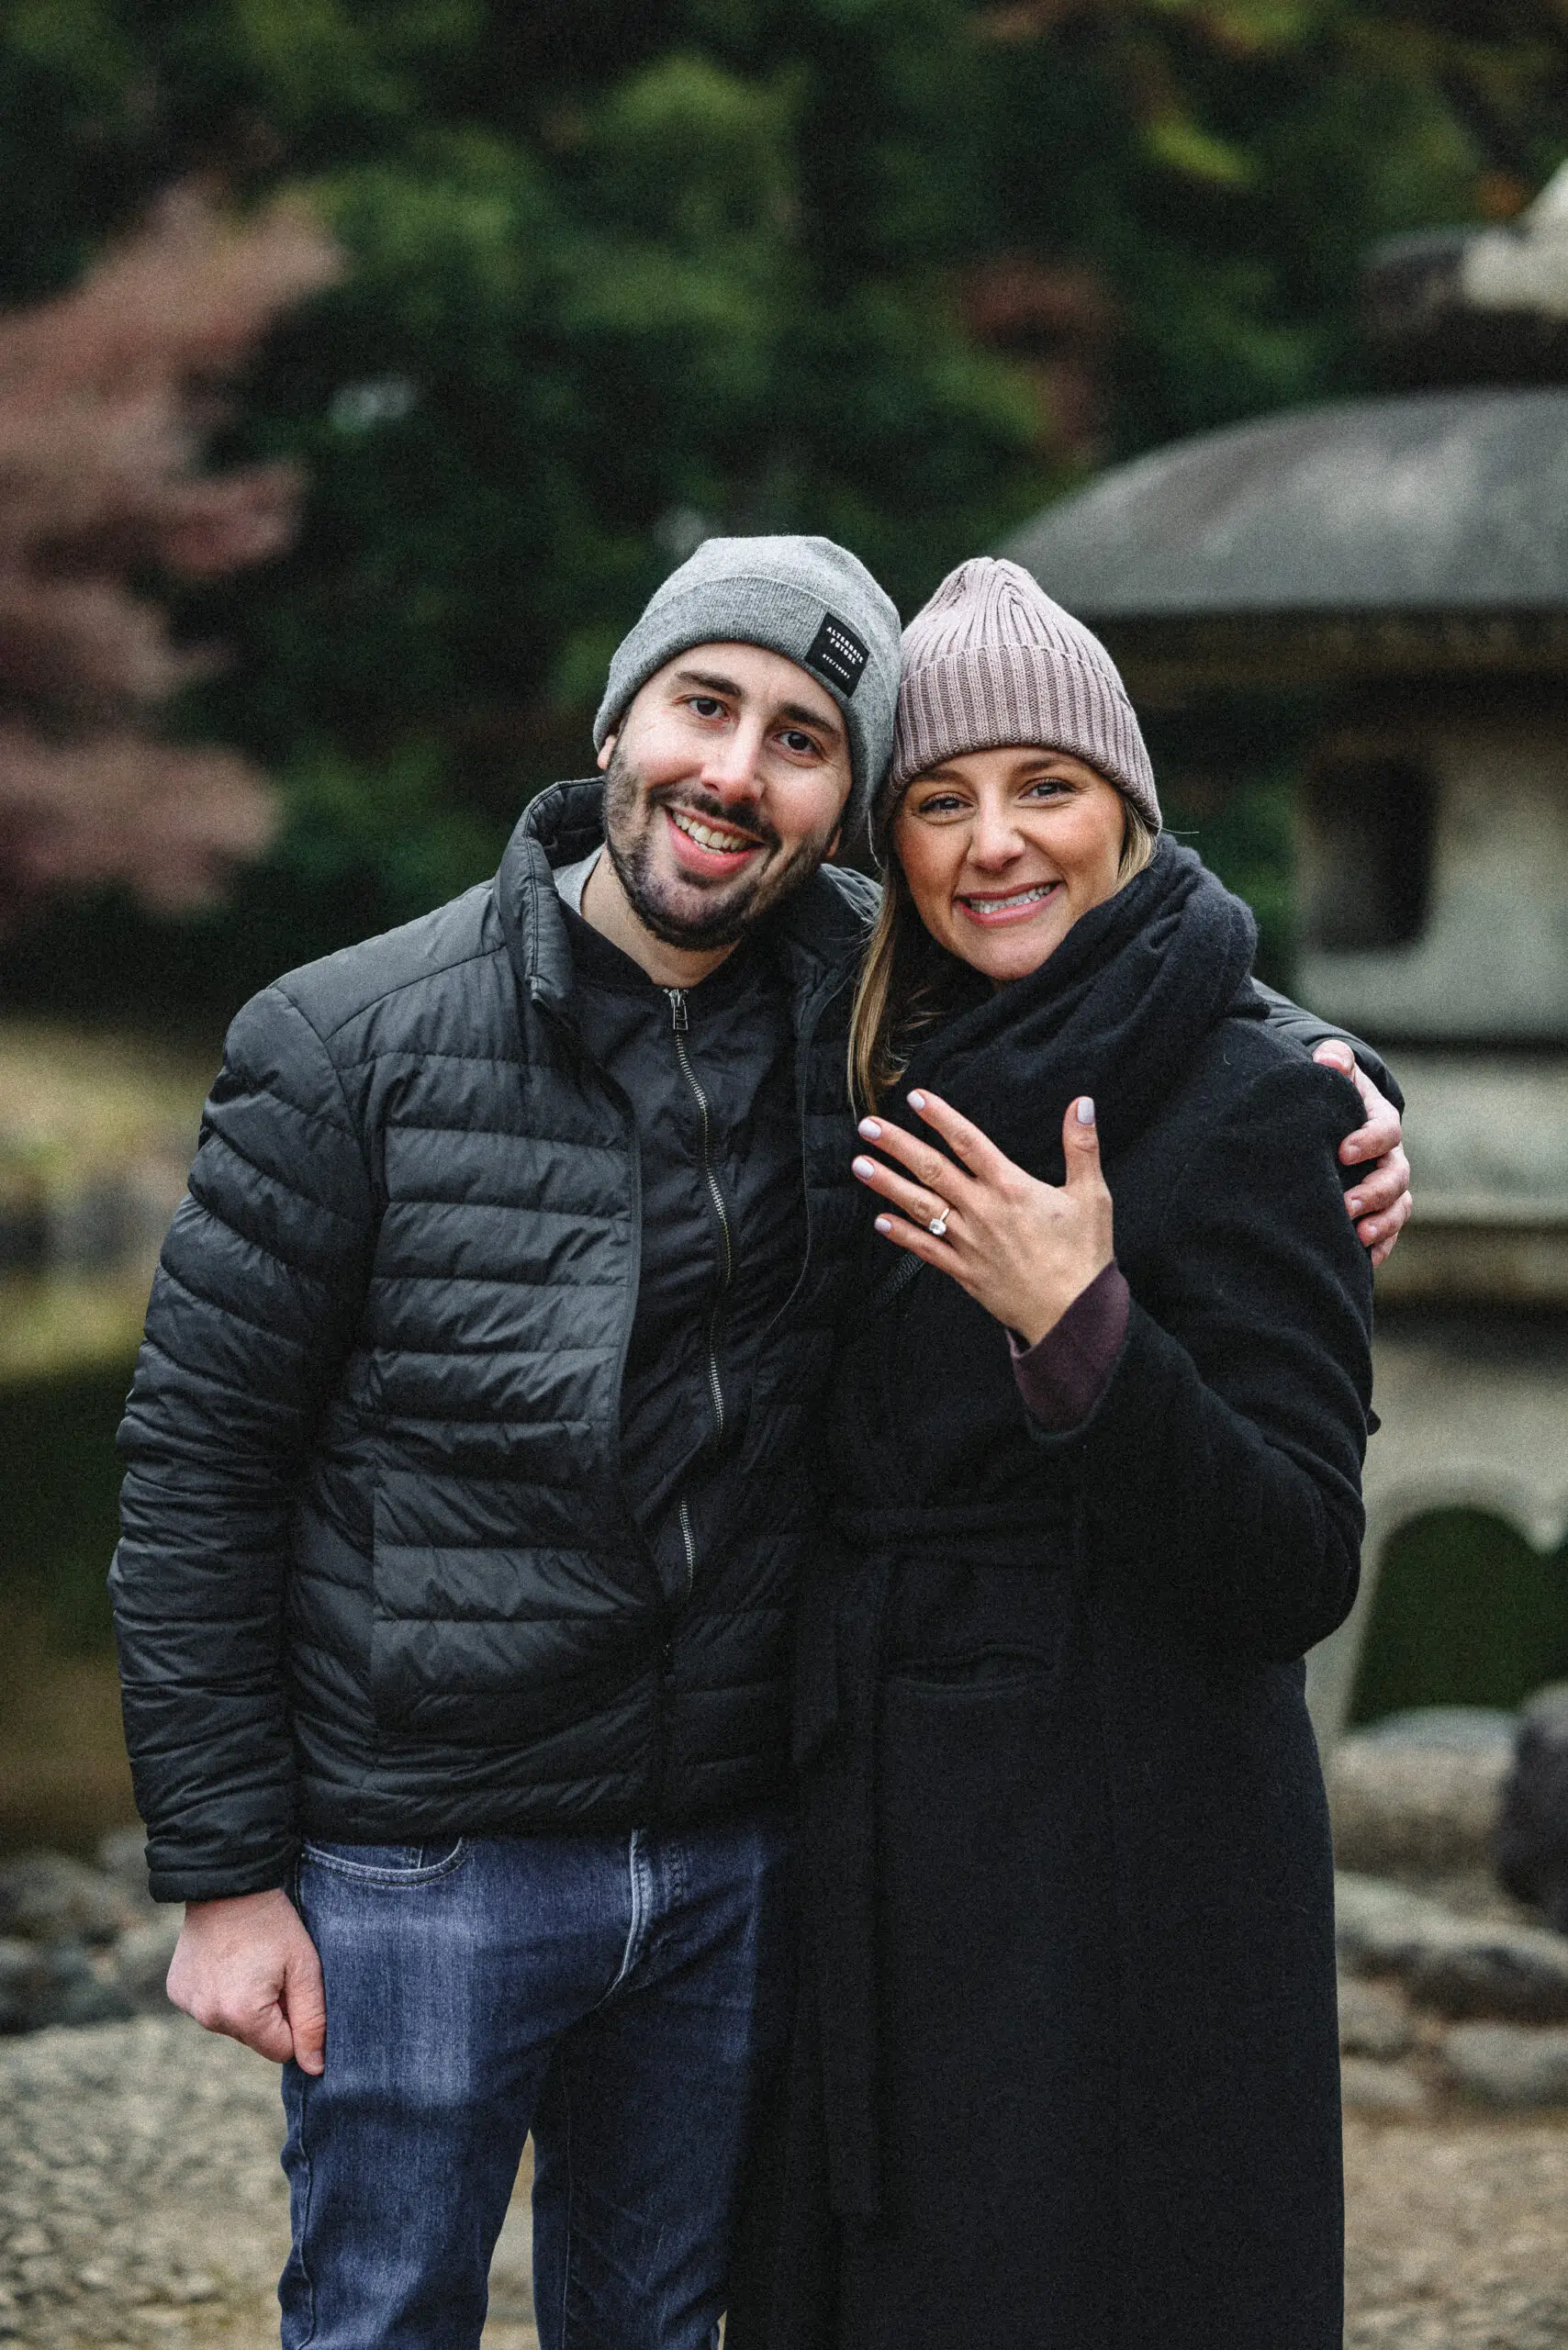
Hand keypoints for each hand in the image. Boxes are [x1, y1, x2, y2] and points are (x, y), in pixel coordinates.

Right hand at [166, 1887, 326, 2073]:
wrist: (228, 1884)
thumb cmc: (274, 1925)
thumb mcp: (304, 1968)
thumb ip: (312, 2021)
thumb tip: (315, 2069)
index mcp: (243, 2016)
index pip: (281, 2050)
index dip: (294, 2021)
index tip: (292, 1987)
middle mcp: (209, 2018)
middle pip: (255, 2038)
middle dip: (269, 2013)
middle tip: (272, 1970)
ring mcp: (189, 2006)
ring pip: (232, 2024)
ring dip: (245, 2004)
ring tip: (249, 1963)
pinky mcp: (177, 1992)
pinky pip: (209, 2008)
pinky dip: (221, 1993)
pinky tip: (226, 1962)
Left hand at [851, 1090, 1112, 1346]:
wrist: (1072, 1314)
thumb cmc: (1083, 1256)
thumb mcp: (1092, 1195)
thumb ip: (1082, 1146)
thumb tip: (1083, 1103)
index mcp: (1010, 1188)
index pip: (968, 1142)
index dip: (941, 1117)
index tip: (916, 1097)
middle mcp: (982, 1211)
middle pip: (932, 1170)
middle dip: (897, 1146)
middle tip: (868, 1127)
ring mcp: (968, 1242)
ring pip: (920, 1206)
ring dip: (887, 1184)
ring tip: (860, 1165)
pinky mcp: (964, 1270)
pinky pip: (925, 1249)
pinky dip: (901, 1235)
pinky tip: (880, 1221)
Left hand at [1311, 1041, 1412, 1267]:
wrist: (1333, 1113)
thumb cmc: (1332, 1089)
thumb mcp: (1333, 1067)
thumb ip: (1334, 1059)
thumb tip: (1330, 1061)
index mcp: (1380, 1121)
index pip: (1385, 1132)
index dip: (1368, 1141)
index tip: (1341, 1151)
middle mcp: (1390, 1157)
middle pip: (1396, 1177)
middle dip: (1374, 1193)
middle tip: (1346, 1205)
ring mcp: (1386, 1185)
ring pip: (1397, 1207)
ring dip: (1383, 1224)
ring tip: (1359, 1236)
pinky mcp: (1376, 1208)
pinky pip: (1387, 1232)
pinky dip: (1380, 1247)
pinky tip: (1362, 1261)